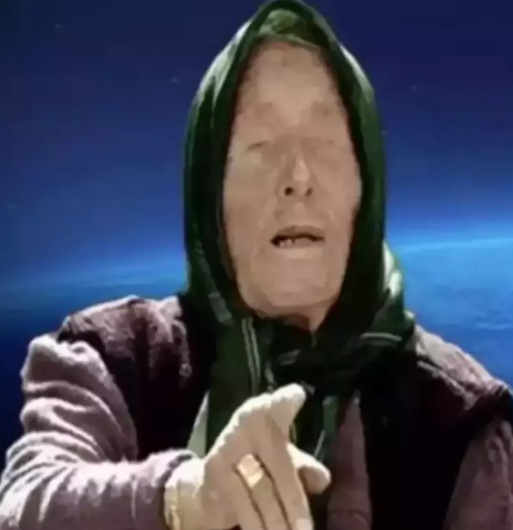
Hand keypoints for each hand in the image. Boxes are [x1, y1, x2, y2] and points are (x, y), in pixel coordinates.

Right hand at [164, 384, 330, 529]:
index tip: (296, 395)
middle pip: (278, 463)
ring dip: (278, 520)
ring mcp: (224, 452)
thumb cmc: (255, 465)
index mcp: (261, 415)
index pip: (276, 405)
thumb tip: (323, 479)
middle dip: (294, 501)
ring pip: (260, 490)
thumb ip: (302, 466)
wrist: (205, 486)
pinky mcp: (212, 478)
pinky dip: (256, 524)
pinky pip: (240, 505)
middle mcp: (242, 428)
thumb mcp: (281, 460)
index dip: (284, 401)